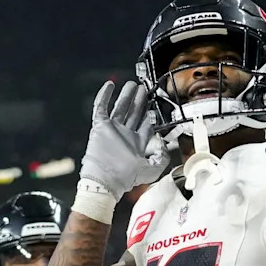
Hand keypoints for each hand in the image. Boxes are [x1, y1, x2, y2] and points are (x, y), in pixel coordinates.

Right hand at [80, 81, 167, 201]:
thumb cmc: (125, 179)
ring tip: (131, 85)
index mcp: (137, 143)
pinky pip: (101, 108)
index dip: (150, 113)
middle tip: (142, 89)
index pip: (145, 124)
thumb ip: (162, 158)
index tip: (153, 104)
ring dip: (125, 96)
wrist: (105, 180)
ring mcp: (112, 130)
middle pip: (134, 113)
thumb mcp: (152, 171)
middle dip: (139, 101)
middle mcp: (125, 135)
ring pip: (120, 108)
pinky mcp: (100, 127)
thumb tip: (164, 144)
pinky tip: (109, 86)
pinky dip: (104, 96)